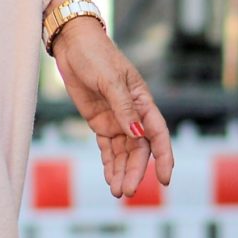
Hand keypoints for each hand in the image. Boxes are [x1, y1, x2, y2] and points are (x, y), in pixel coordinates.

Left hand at [50, 16, 174, 200]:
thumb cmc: (96, 55)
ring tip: (116, 192)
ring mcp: (117, 120)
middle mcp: (133, 114)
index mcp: (143, 102)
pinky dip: (109, 164)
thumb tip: (137, 133)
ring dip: (121, 172)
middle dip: (134, 172)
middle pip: (139, 150)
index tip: (164, 179)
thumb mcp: (110, 79)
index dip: (163, 157)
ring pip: (123, 153)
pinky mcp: (100, 122)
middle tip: (126, 192)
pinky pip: (107, 149)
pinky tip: (109, 180)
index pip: (158, 135)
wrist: (74, 45)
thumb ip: (124, 108)